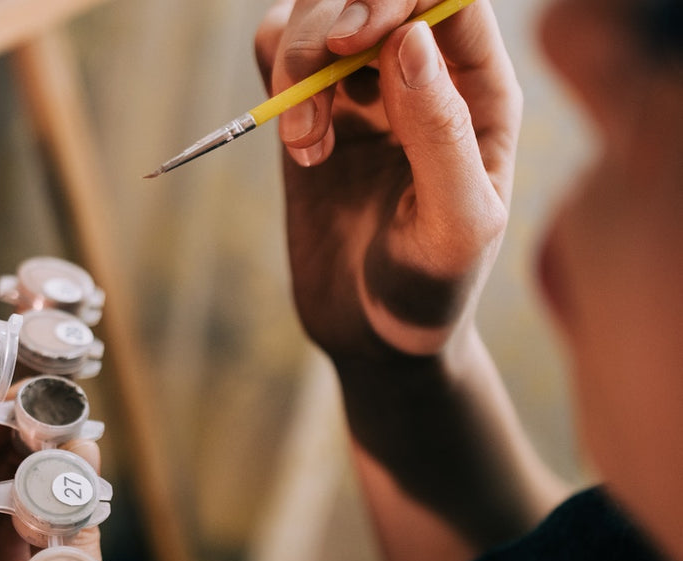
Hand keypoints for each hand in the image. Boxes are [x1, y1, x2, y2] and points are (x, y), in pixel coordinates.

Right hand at [254, 0, 521, 358]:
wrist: (375, 336)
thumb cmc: (433, 288)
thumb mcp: (455, 224)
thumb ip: (439, 131)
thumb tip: (409, 39)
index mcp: (477, 88)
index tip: (355, 39)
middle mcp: (419, 74)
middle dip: (336, 16)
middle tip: (322, 77)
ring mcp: (359, 90)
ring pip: (316, 14)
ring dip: (299, 64)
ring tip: (307, 144)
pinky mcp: (309, 113)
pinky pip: (280, 53)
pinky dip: (275, 83)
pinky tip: (299, 146)